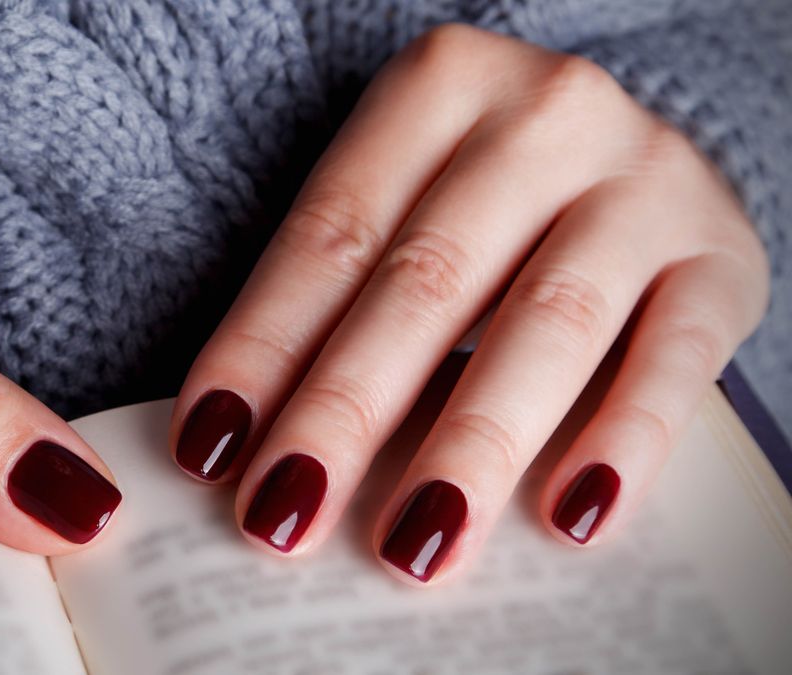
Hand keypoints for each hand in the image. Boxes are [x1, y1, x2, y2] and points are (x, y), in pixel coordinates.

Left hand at [169, 25, 767, 583]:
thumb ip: (342, 296)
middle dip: (345, 410)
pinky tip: (568, 517)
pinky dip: (621, 439)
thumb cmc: (482, 199)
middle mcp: (547, 115)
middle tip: (283, 515)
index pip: (331, 234)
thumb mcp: (404, 205)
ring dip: (470, 445)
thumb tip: (250, 446)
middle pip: (425, 280)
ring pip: (545, 322)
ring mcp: (646, 181)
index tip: (209, 449)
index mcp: (439, 86)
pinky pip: (674, 358)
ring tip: (412, 546)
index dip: (262, 347)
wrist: (630, 158)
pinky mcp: (724, 257)